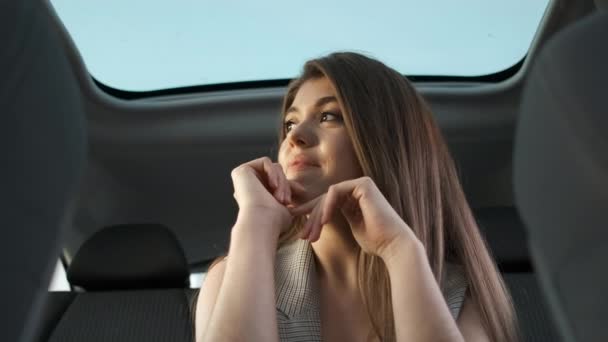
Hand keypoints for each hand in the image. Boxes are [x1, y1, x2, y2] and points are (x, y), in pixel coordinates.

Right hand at [231, 157, 304, 236]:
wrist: (262, 222)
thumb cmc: (275, 222)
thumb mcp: (286, 206)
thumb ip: (288, 195)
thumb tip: (300, 188)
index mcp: (255, 195)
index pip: (276, 182)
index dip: (289, 185)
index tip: (302, 191)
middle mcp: (247, 186)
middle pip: (276, 174)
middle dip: (285, 185)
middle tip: (286, 201)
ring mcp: (243, 178)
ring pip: (273, 168)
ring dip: (281, 181)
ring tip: (281, 198)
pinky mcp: (241, 171)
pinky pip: (265, 162)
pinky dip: (274, 172)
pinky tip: (273, 186)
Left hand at [291, 177, 416, 258]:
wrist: (393, 245)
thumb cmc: (376, 241)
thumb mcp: (352, 227)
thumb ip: (339, 218)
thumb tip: (317, 218)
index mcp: (354, 199)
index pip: (327, 203)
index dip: (311, 215)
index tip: (299, 229)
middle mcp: (357, 189)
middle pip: (325, 200)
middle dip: (312, 219)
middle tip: (303, 236)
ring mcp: (361, 184)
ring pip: (328, 197)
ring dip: (318, 216)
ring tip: (312, 234)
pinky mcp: (363, 185)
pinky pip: (336, 191)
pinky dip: (328, 205)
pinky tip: (326, 221)